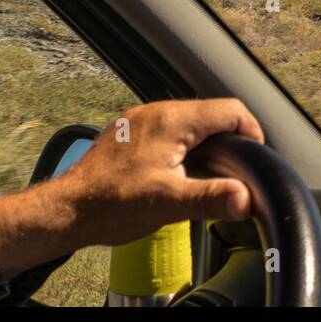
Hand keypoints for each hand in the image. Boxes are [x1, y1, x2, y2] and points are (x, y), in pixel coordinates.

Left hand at [56, 98, 264, 248]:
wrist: (66, 210)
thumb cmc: (111, 204)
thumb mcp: (168, 204)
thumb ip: (210, 198)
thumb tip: (246, 198)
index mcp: (172, 120)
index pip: (230, 110)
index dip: (251, 132)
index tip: (255, 158)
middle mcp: (156, 111)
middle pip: (211, 113)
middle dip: (230, 139)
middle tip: (236, 170)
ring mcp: (140, 120)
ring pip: (190, 121)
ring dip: (206, 142)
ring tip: (210, 173)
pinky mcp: (130, 132)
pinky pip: (168, 128)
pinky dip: (183, 145)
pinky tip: (178, 171)